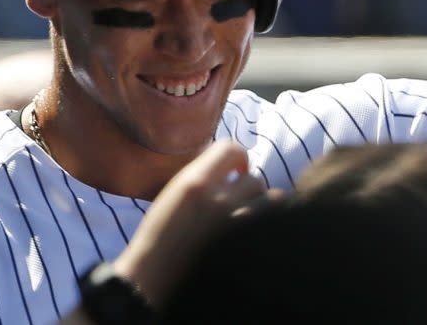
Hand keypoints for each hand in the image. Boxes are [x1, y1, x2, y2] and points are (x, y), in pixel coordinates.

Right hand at [111, 141, 265, 307]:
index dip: (238, 156)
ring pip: (272, 200)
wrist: (152, 278)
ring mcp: (237, 224)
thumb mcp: (174, 193)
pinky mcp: (248, 247)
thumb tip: (231, 167)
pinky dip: (269, 225)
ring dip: (263, 206)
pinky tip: (256, 233)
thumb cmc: (159, 236)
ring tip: (251, 218)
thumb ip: (203, 176)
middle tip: (239, 202)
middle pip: (254, 179)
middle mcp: (220, 200)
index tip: (237, 169)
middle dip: (248, 189)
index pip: (231, 148)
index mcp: (196, 182)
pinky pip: (274, 224)